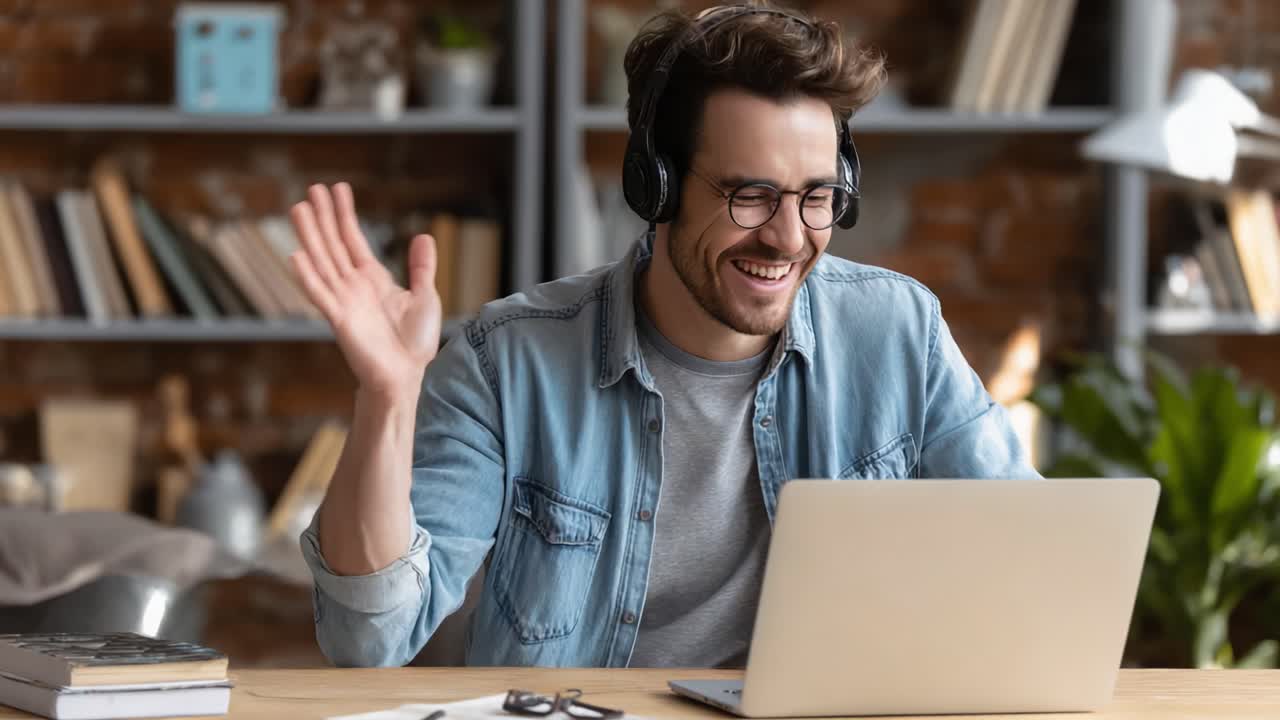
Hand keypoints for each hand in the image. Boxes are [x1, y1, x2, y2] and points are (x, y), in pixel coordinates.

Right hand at [289, 183, 440, 397]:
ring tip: (298, 209)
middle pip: (333, 244)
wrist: (408, 376)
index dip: (344, 214)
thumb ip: (421, 267)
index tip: (337, 189)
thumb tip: (423, 235)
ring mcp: (344, 301)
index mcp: (371, 278)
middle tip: (311, 188)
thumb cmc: (414, 342)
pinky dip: (308, 276)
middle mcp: (353, 286)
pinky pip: (321, 295)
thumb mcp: (425, 296)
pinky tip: (295, 255)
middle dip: (323, 216)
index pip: (353, 239)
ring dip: (310, 236)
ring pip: (322, 262)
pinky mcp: (340, 321)